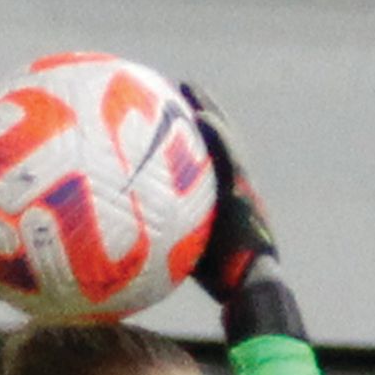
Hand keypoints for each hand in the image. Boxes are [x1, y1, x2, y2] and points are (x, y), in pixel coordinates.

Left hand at [185, 91, 302, 340]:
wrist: (252, 288)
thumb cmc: (221, 280)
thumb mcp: (186, 252)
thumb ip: (165, 234)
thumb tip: (122, 238)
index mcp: (227, 196)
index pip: (210, 156)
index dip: (195, 133)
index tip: (176, 110)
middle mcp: (239, 186)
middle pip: (220, 138)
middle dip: (204, 109)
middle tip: (183, 86)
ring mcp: (245, 188)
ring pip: (227, 140)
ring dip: (211, 110)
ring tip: (189, 86)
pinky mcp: (248, 194)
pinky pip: (231, 159)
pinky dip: (218, 137)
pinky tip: (200, 117)